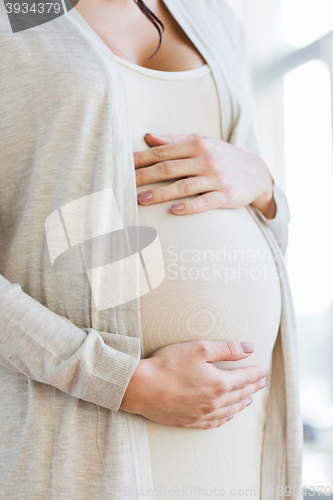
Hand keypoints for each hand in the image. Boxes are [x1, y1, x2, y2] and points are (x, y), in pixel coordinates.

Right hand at [120, 340, 267, 428]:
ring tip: (249, 399)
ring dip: (242, 403)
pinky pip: (214, 422)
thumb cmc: (168, 364)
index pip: (244, 378)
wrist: (141, 387)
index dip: (256, 374)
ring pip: (229, 410)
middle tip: (261, 383)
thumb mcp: (200, 349)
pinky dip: (225, 418)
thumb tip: (250, 348)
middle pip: (239, 395)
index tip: (264, 371)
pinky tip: (228, 415)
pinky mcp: (189, 422)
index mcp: (219, 384)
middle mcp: (214, 403)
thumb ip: (227, 349)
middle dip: (252, 387)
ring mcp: (202, 415)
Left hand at [134, 133, 276, 218]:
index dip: (141, 158)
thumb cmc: (223, 157)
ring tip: (141, 200)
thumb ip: (175, 140)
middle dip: (144, 176)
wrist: (258, 172)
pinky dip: (190, 206)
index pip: (163, 151)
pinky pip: (205, 202)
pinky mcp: (226, 196)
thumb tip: (147, 137)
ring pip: (184, 186)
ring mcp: (217, 178)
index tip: (123, 165)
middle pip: (169, 168)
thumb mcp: (203, 143)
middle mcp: (206, 159)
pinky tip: (174, 211)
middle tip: (125, 184)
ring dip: (161, 193)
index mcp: (197, 144)